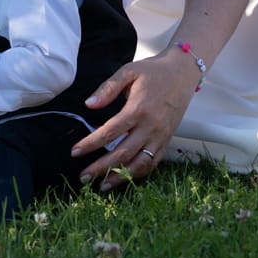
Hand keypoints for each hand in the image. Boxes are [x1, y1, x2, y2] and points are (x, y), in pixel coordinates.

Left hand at [72, 48, 199, 190]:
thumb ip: (108, 88)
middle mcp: (151, 126)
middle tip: (83, 177)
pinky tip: (125, 178)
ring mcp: (161, 136)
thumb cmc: (153, 71)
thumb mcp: (129, 71)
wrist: (183, 73)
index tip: (75, 152)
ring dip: (120, 177)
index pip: (110, 132)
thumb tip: (89, 104)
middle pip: (123, 153)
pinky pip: (153, 163)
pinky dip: (138, 173)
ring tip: (102, 185)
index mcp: (138, 109)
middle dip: (101, 167)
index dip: (91, 144)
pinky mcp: (167, 140)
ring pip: (139, 164)